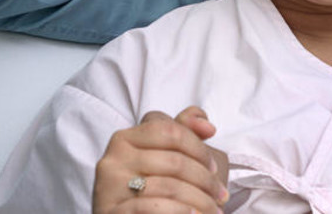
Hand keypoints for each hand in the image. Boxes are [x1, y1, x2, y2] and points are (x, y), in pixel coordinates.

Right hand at [93, 106, 229, 212]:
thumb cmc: (153, 191)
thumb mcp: (168, 157)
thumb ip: (183, 132)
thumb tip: (208, 126)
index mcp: (126, 138)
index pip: (171, 130)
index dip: (199, 149)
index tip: (214, 169)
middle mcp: (113, 158)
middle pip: (174, 161)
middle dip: (206, 181)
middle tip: (221, 197)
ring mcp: (109, 186)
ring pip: (168, 186)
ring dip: (200, 201)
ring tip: (214, 212)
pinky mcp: (110, 211)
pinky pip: (152, 208)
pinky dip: (181, 212)